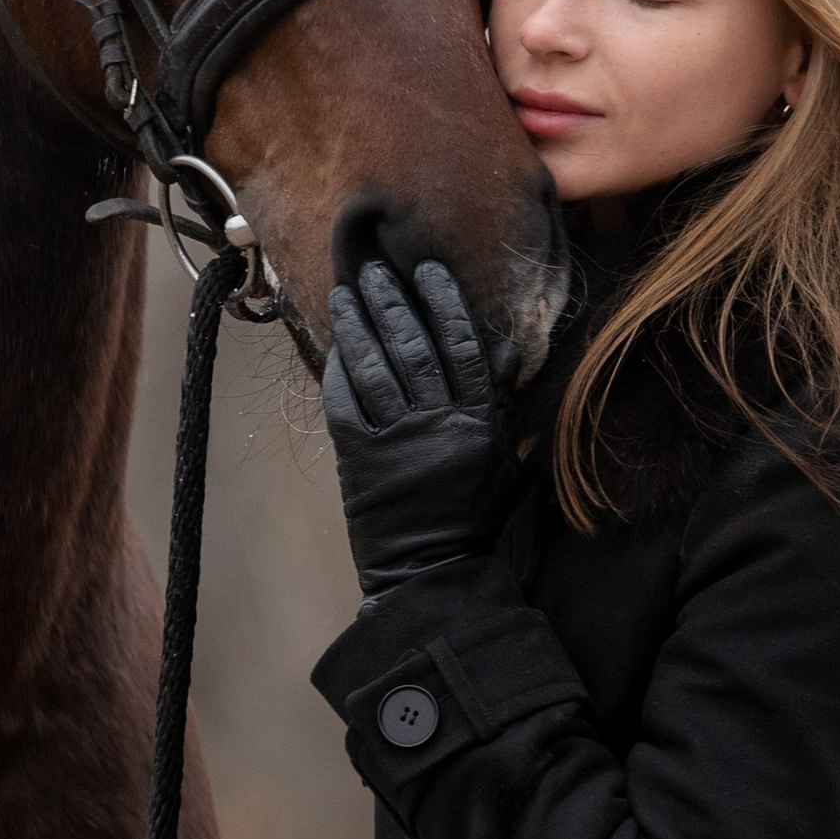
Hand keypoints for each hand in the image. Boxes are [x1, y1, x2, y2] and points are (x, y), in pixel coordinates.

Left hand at [323, 259, 518, 598]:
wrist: (431, 569)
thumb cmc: (473, 513)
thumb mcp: (503, 456)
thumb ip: (501, 400)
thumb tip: (505, 345)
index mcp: (476, 422)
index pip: (462, 348)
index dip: (445, 304)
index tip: (428, 270)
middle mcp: (436, 425)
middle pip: (413, 349)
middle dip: (393, 303)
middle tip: (375, 270)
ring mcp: (396, 442)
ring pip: (375, 369)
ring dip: (358, 327)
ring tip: (345, 293)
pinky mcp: (360, 460)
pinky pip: (345, 405)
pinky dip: (338, 373)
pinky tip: (334, 347)